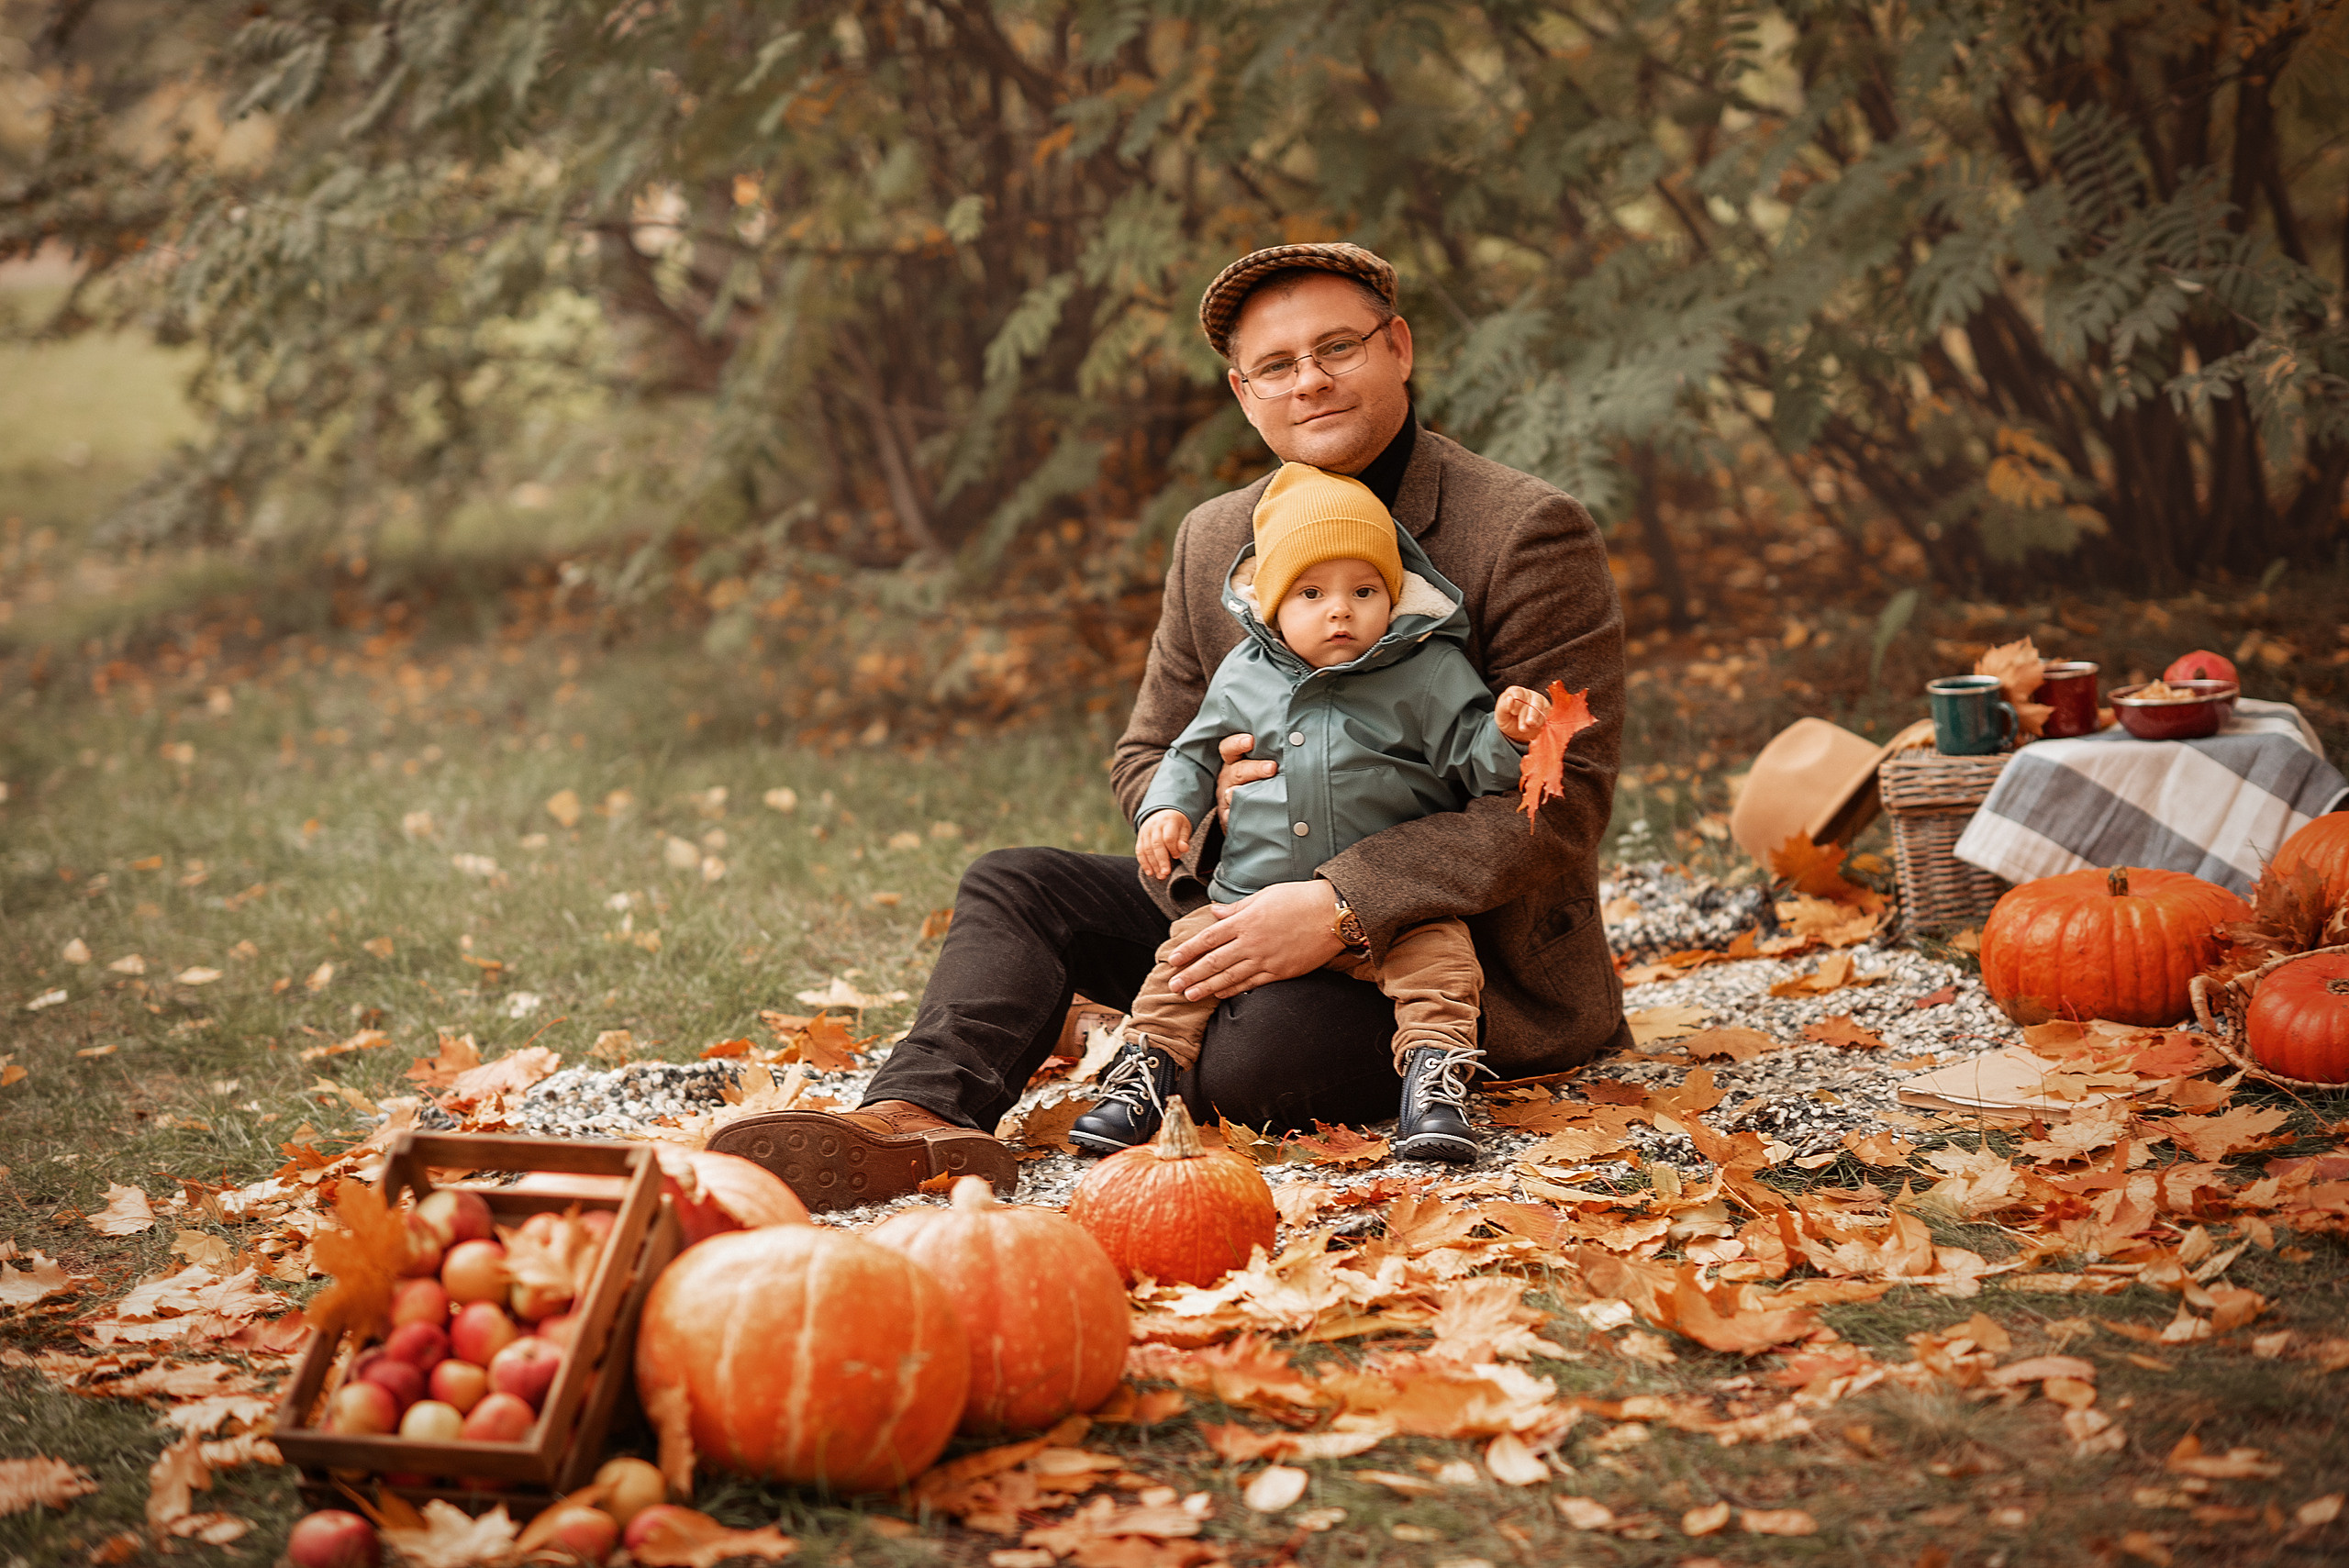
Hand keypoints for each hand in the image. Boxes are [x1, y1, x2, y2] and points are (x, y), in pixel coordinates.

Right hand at [1136, 810, 1190, 879]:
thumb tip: (1184, 849)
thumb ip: (1184, 839)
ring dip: (1153, 864)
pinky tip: (1150, 872)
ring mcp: (1145, 831)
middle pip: (1156, 844)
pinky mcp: (1140, 837)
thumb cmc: (1177, 824)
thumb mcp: (1184, 827)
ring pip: (1147, 849)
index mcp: (1168, 821)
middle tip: (1166, 873)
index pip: (1169, 837)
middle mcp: (1155, 826)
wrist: (1162, 813)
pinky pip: (1140, 851)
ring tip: (1160, 876)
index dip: (1173, 848)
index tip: (1177, 857)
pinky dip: (1144, 863)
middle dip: (1161, 860)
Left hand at [1164, 879, 1345, 1001]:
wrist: (1332, 914)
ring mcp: (1266, 959)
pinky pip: (1252, 984)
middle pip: (1214, 961)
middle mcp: (1252, 942)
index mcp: (1245, 921)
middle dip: (1191, 974)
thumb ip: (1237, 907)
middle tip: (1173, 985)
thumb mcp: (1265, 895)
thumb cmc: (1299, 898)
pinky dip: (1234, 990)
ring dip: (1207, 987)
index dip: (1189, 950)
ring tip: (1189, 996)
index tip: (1173, 959)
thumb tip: (1215, 911)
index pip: (1209, 938)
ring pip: (1229, 976)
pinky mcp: (1280, 971)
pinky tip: (1220, 995)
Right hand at [1214, 733, 1278, 828]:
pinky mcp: (1227, 816)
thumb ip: (1270, 755)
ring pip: (1231, 793)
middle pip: (1238, 771)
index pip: (1229, 748)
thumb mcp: (1259, 764)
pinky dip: (1233, 814)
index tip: (1251, 740)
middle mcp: (1228, 778)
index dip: (1237, 743)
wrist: (1245, 811)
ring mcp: (1226, 797)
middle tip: (1272, 767)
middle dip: (1255, 768)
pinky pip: (1229, 815)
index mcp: (1234, 762)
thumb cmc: (1256, 780)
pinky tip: (1239, 813)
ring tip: (1257, 793)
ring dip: (1242, 793)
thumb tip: (1296, 741)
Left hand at [1496, 684, 1551, 744]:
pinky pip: (1546, 713)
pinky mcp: (1546, 709)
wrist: (1517, 733)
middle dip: (1527, 714)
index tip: (1513, 712)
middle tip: (1522, 727)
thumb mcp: (1501, 716)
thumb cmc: (1508, 721)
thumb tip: (1510, 699)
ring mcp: (1538, 701)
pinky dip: (1541, 721)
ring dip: (1535, 718)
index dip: (1517, 702)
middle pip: (1531, 700)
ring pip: (1540, 706)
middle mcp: (1527, 694)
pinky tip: (1535, 727)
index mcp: (1514, 692)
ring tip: (1529, 726)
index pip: (1518, 692)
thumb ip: (1503, 707)